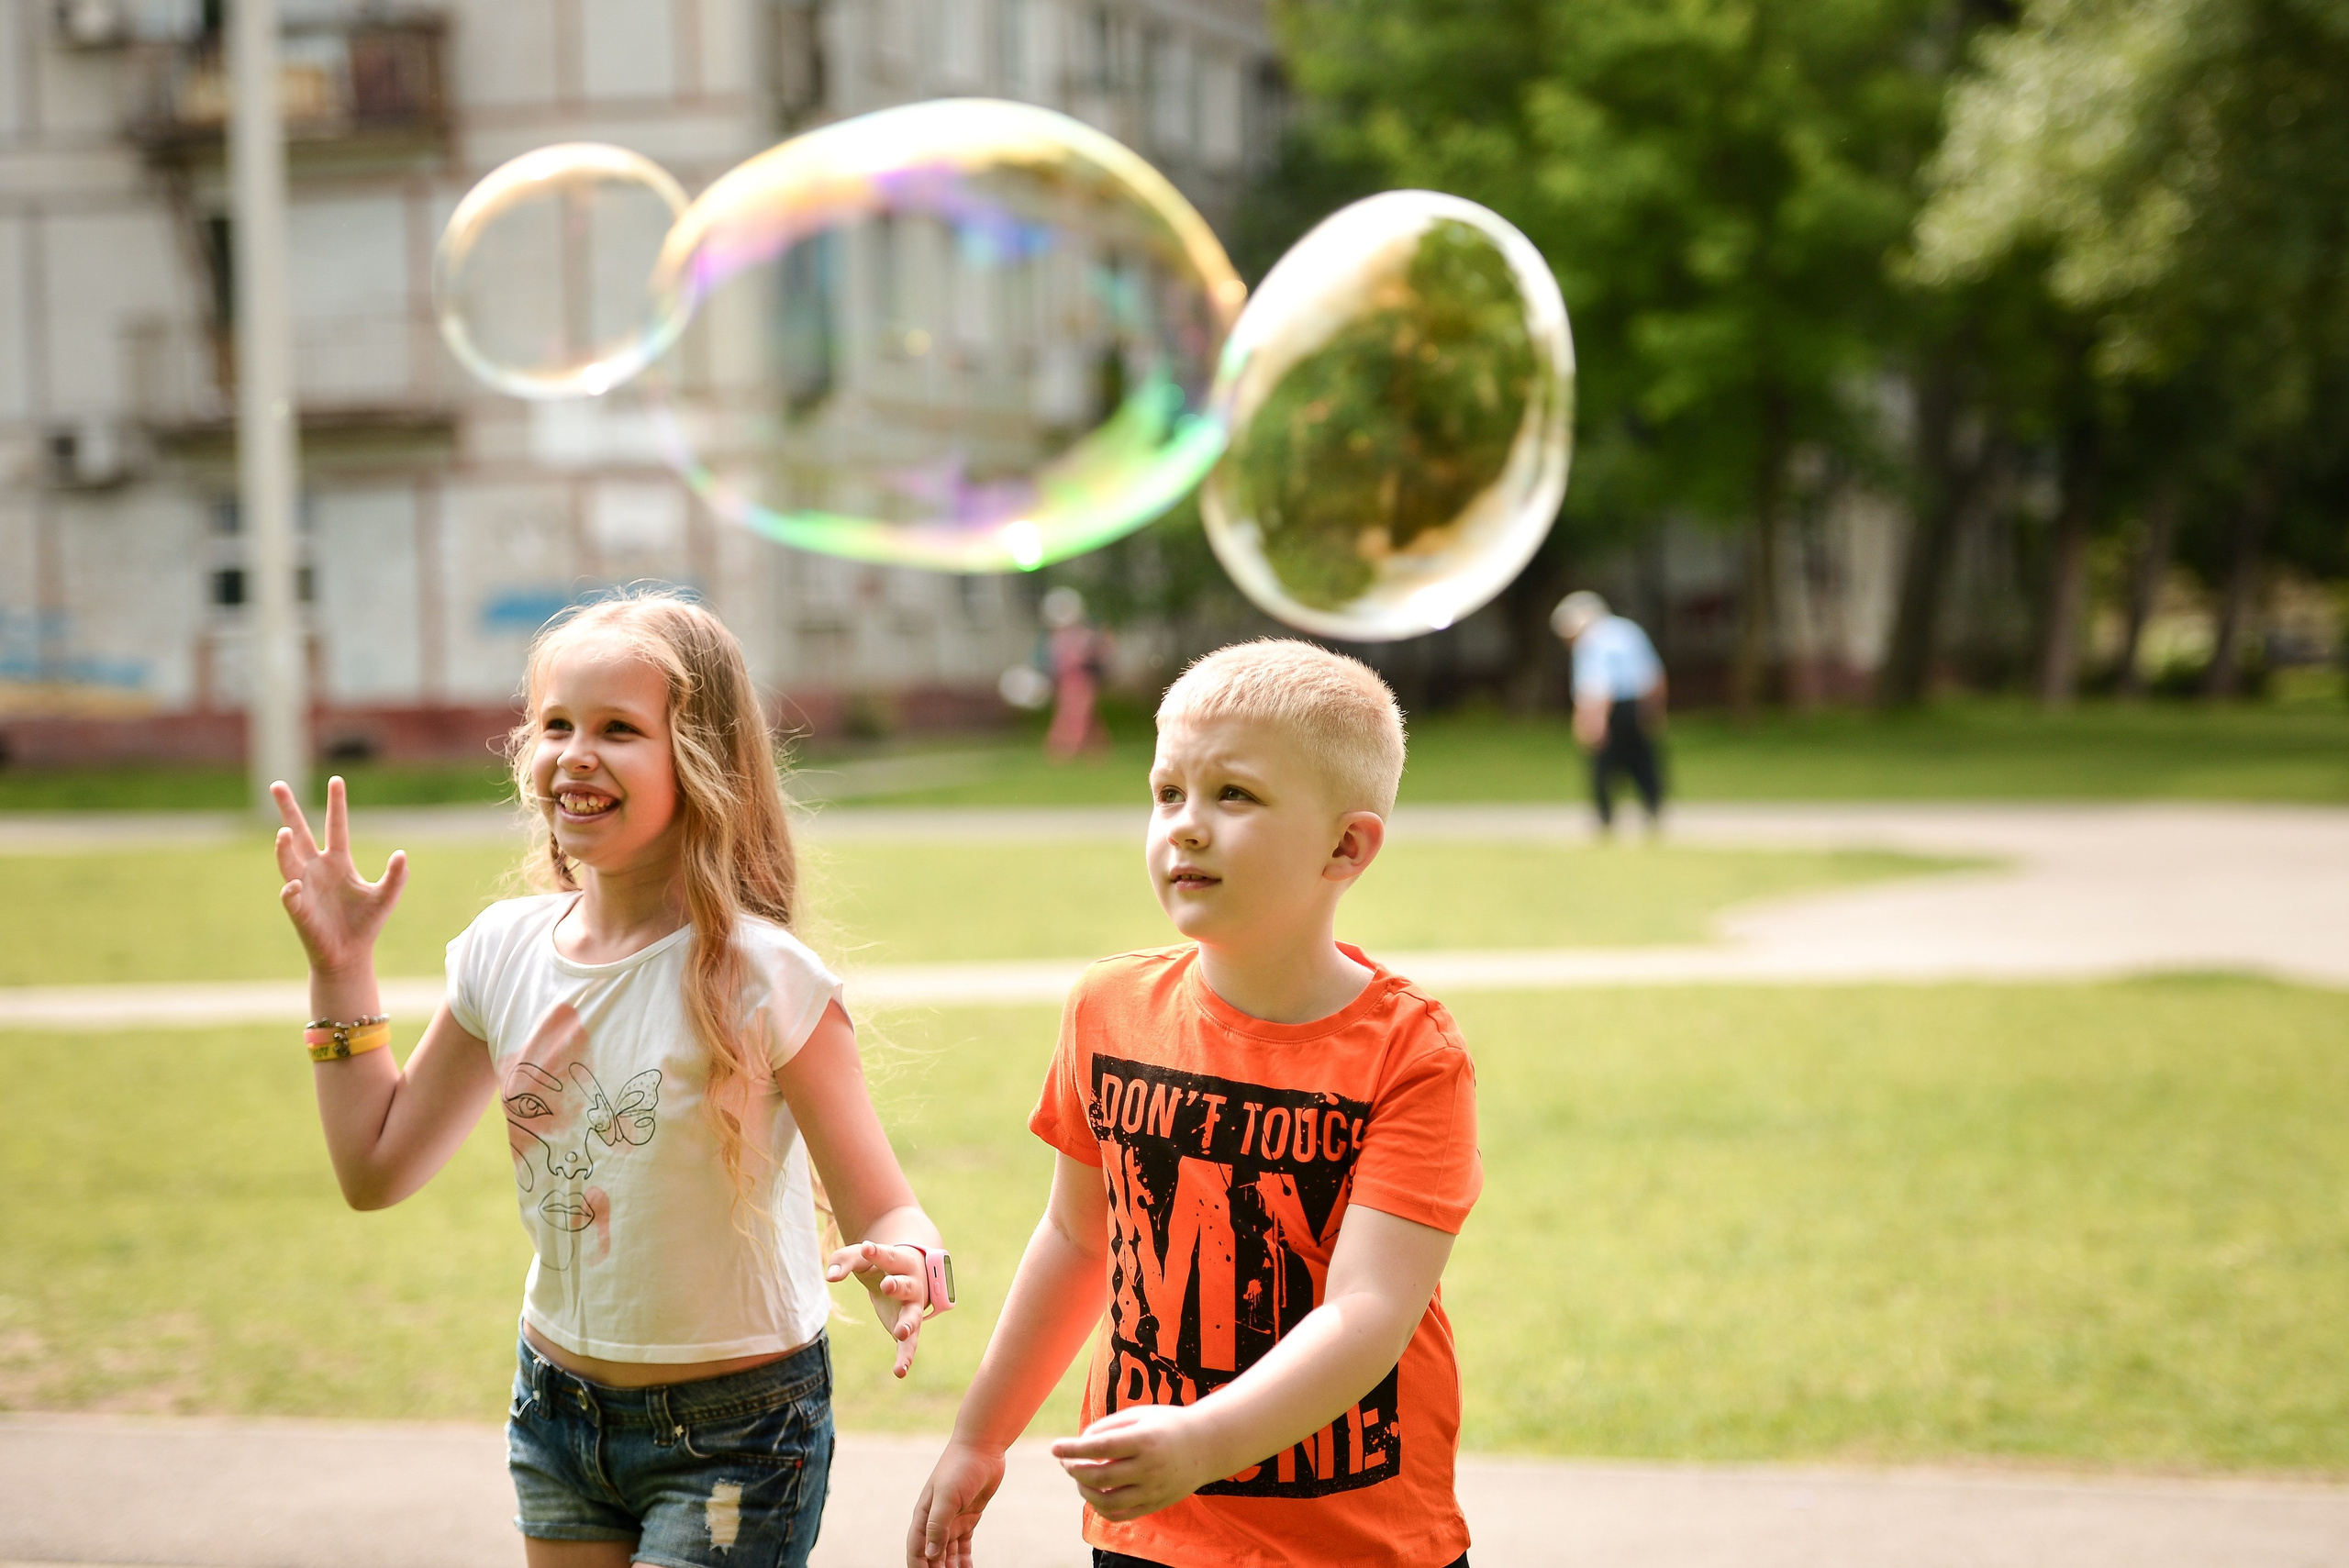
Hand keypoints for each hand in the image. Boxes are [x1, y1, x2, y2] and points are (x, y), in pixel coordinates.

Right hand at [273, 776, 406, 977]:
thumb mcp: (386, 896)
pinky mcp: (299, 909)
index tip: (336, 779)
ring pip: (289, 861)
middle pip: (300, 833)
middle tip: (277, 784)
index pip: (336, 826)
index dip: (336, 804)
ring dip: (284, 848)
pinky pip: (291, 895)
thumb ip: (396, 876)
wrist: (350, 954)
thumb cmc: (365, 924)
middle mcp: (317, 868)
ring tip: (283, 833)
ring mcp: (305, 887)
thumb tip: (401, 854)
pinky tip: (295, 886)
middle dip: (288, 810)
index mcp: (338, 862)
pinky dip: (292, 890)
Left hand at [826, 1239, 927, 1377]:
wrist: (908, 1273)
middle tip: (887, 1285)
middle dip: (897, 1285)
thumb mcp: (861, 1257)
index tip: (866, 1248)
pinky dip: (906, 1357)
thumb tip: (830, 1277)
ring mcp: (913, 1306)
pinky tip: (899, 1371)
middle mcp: (911, 1283)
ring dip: (908, 1323)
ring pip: (913, 1315)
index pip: (888, 1255)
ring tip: (900, 1332)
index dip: (877, 1253)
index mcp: (900, 1260)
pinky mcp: (909, 1327)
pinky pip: (910, 1343)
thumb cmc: (880, 1262)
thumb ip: (845, 1261)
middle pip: (906, 1284)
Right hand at [907, 1438, 1004, 1566]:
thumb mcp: (948, 1495)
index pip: (916, 1551)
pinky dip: (964, 1561)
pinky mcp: (969, 1518)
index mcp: (924, 1516)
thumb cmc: (961, 1467)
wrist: (982, 1447)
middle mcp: (935, 1521)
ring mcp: (952, 1520)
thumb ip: (938, 1525)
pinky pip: (963, 1546)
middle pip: (932, 1556)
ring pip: (947, 1554)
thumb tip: (929, 1553)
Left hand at [1050, 1404, 1218, 1522]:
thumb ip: (1109, 1427)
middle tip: (1066, 1461)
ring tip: (1079, 1477)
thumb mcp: (1140, 1414)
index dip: (1073, 1449)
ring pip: (1107, 1500)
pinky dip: (1100, 1507)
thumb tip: (1080, 1443)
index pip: (1100, 1448)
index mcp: (1145, 1440)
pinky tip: (1094, 1493)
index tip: (1054, 1448)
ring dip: (1084, 1490)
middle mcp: (1149, 1467)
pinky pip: (1120, 1514)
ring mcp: (1153, 1490)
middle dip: (1075, 1469)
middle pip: (1100, 1476)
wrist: (1206, 1446)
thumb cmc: (1167, 1424)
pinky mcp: (1154, 1504)